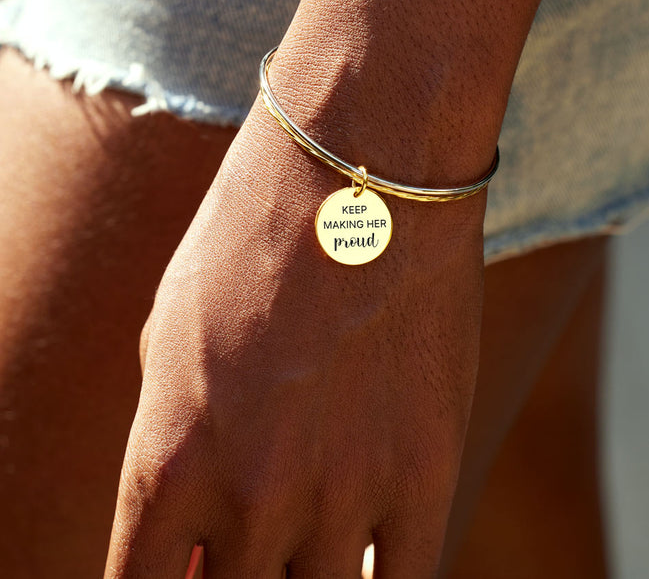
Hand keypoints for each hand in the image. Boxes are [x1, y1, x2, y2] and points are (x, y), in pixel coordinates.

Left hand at [106, 0, 571, 574]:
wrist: (366, 164)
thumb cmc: (258, 234)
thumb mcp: (174, 337)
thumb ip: (180, 444)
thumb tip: (195, 532)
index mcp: (168, 457)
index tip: (190, 570)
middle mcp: (250, 495)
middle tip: (250, 542)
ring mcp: (343, 492)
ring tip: (305, 535)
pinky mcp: (426, 473)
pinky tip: (364, 551)